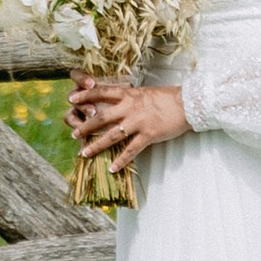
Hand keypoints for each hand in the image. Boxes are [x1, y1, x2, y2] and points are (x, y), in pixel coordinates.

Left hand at [67, 77, 187, 194]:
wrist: (188, 104)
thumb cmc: (167, 97)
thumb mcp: (145, 92)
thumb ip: (129, 97)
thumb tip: (116, 99)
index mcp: (129, 94)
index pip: (102, 92)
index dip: (85, 95)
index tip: (71, 98)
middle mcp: (131, 107)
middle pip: (102, 116)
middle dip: (86, 126)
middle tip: (74, 133)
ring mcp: (139, 122)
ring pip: (112, 135)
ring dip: (97, 145)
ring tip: (84, 153)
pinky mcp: (149, 135)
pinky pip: (131, 150)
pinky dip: (121, 160)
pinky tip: (112, 168)